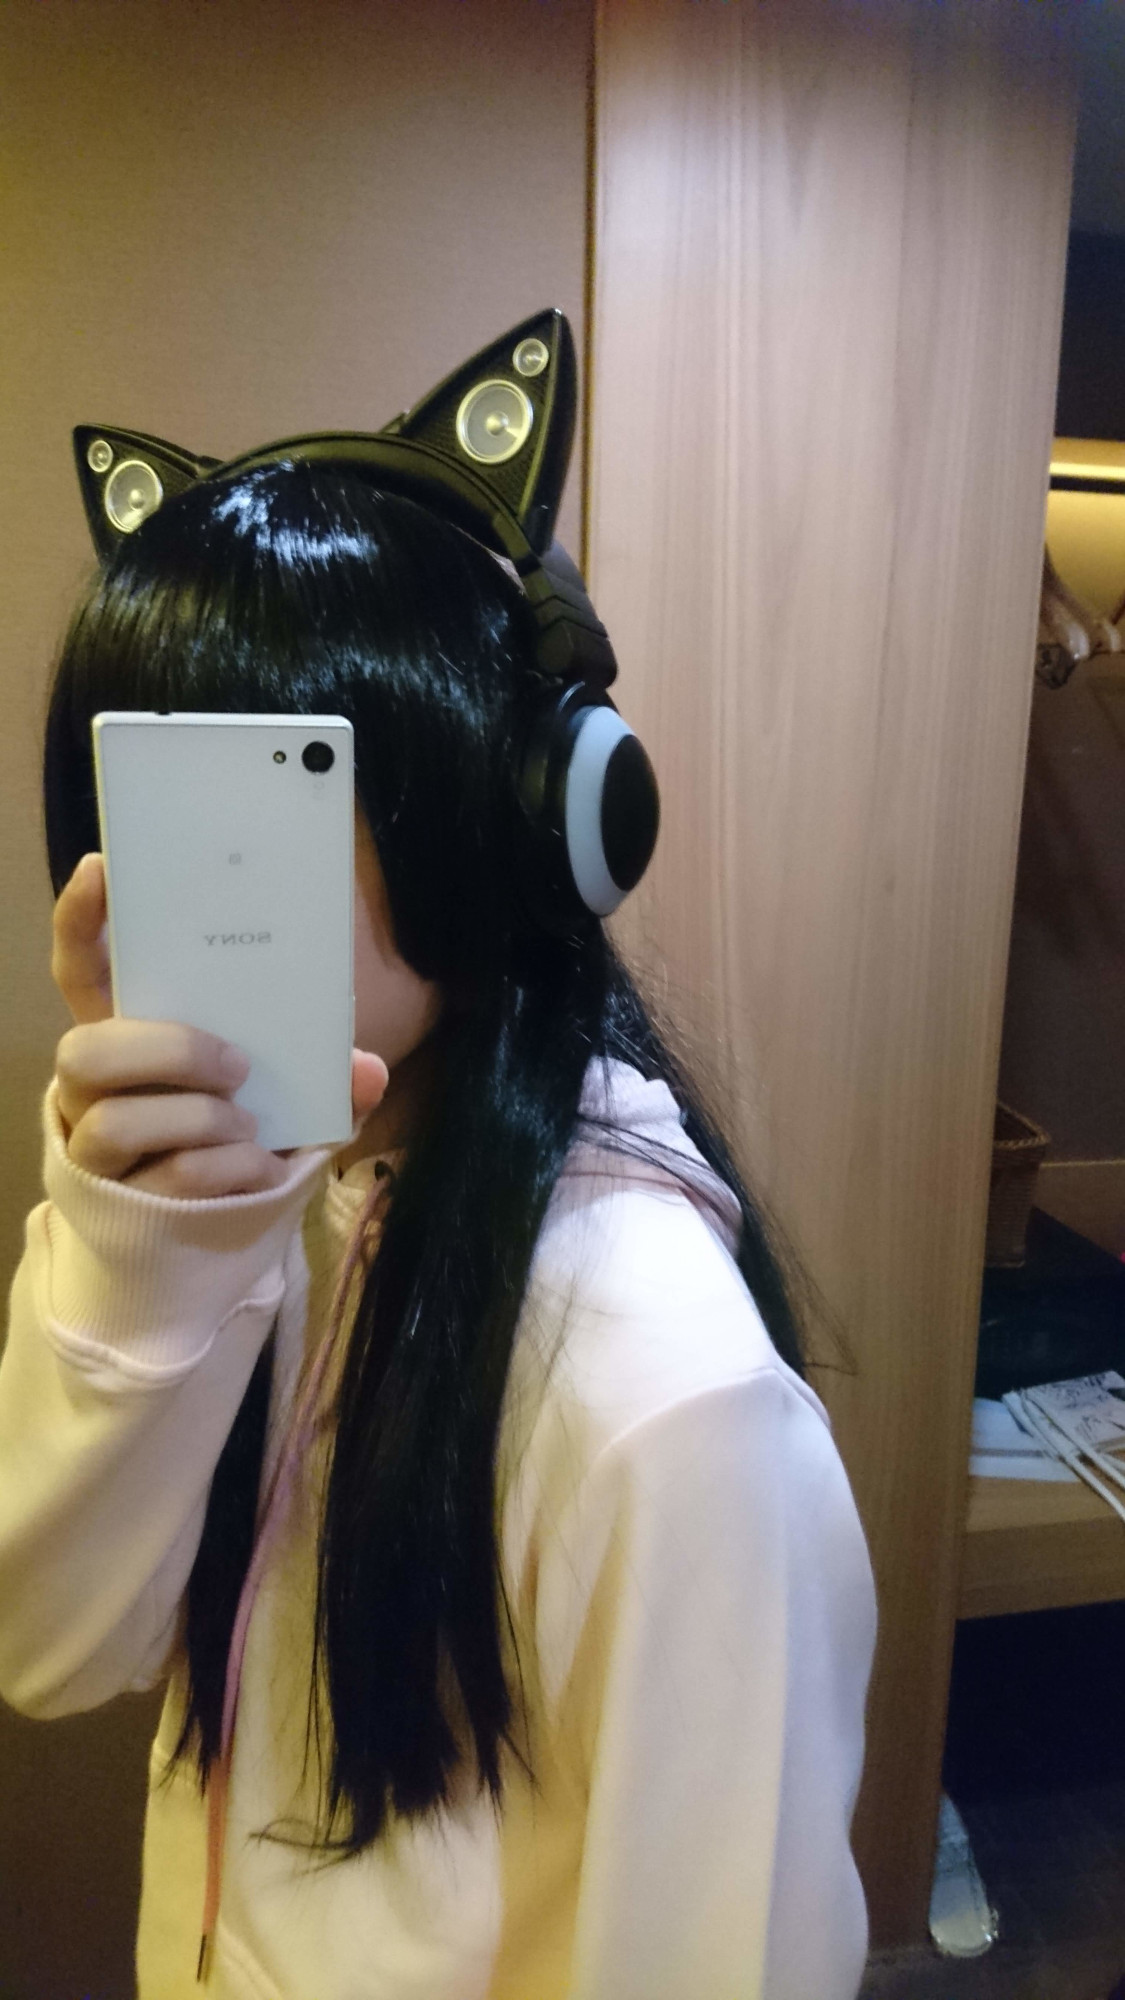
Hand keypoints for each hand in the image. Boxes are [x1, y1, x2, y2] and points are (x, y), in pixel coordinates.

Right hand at [50, 852, 387, 1196]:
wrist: (213, 1233)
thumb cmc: (237, 1132)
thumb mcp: (280, 1090)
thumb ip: (320, 1069)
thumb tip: (368, 1070)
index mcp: (128, 1034)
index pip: (81, 970)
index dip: (82, 920)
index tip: (103, 870)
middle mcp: (94, 1089)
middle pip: (83, 1052)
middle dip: (166, 1052)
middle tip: (236, 1064)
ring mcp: (96, 1150)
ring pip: (115, 1122)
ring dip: (199, 1119)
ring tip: (248, 1122)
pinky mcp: (120, 1206)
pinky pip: (169, 1178)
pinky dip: (228, 1169)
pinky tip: (262, 1168)